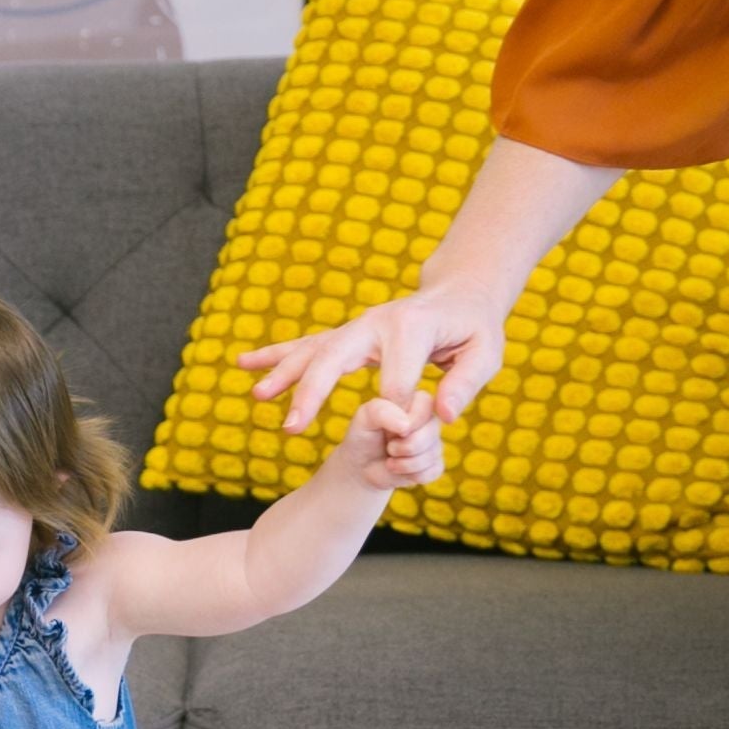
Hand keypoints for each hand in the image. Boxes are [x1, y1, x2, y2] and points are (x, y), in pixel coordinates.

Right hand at [236, 269, 516, 438]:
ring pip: (313, 350)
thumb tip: (444, 416)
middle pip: (336, 359)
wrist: (458, 294)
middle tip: (292, 426)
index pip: (395, 381)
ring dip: (283, 373)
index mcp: (411, 329)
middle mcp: (376, 323)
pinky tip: (244, 363)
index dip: (397, 413)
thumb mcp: (485, 355)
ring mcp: (357, 327)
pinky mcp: (346, 335)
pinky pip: (306, 345)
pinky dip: (275, 354)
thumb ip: (464, 385)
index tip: (402, 434)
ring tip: (258, 396)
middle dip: (312, 393)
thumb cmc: (474, 329)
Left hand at [344, 394, 447, 489]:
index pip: (426, 404)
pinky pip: (434, 470)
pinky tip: (400, 469)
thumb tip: (406, 425)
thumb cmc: (364, 436)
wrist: (362, 467)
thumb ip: (381, 411)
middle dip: (404, 446)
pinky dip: (412, 475)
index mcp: (416, 400)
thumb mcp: (364, 418)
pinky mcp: (435, 463)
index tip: (388, 427)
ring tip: (391, 458)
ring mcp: (434, 442)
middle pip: (432, 432)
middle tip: (389, 446)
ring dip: (405, 463)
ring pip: (432, 454)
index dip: (408, 421)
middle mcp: (429, 419)